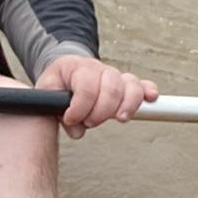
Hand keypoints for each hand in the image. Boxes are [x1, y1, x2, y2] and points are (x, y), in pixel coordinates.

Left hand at [36, 55, 156, 139]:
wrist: (65, 71)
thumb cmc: (57, 84)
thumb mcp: (47, 92)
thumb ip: (54, 110)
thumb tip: (76, 130)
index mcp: (77, 67)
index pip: (86, 85)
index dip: (80, 107)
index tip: (70, 119)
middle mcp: (99, 69)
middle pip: (111, 87)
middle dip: (102, 110)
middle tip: (90, 122)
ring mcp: (114, 76)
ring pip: (130, 85)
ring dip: (127, 105)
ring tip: (119, 119)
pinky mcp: (125, 84)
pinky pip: (142, 85)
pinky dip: (148, 91)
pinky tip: (150, 99)